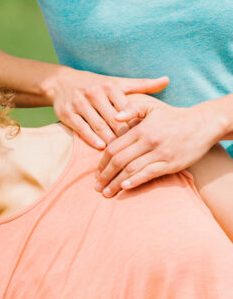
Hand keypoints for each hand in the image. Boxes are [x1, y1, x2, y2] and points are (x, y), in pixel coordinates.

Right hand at [44, 68, 168, 149]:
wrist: (61, 82)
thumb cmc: (96, 84)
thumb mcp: (118, 82)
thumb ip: (143, 84)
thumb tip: (167, 80)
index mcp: (110, 86)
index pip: (128, 109)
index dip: (138, 124)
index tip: (148, 137)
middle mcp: (94, 93)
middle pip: (114, 120)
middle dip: (126, 136)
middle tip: (137, 151)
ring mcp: (79, 103)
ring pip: (99, 125)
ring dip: (110, 141)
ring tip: (121, 154)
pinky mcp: (66, 112)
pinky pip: (82, 128)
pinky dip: (92, 139)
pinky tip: (101, 147)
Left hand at [94, 95, 221, 196]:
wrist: (202, 124)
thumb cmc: (172, 116)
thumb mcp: (150, 107)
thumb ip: (131, 109)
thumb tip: (114, 117)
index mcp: (140, 129)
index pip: (114, 147)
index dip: (102, 161)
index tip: (96, 172)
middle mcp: (148, 141)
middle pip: (120, 160)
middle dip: (105, 175)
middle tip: (96, 186)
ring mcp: (160, 153)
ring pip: (132, 169)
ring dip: (117, 182)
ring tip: (107, 192)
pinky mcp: (172, 164)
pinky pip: (150, 174)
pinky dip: (136, 181)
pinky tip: (125, 187)